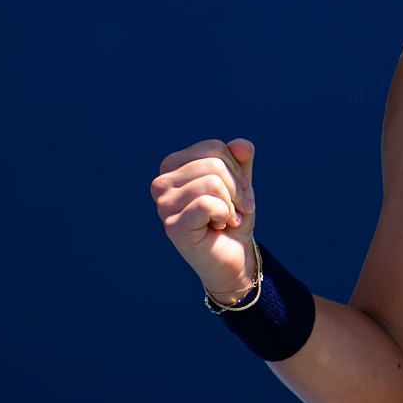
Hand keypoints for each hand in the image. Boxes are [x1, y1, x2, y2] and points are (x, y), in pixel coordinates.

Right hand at [153, 137, 257, 296]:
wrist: (233, 257)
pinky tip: (218, 226)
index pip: (214, 148)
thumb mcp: (239, 183)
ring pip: (212, 182)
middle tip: (235, 209)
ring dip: (231, 204)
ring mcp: (163, 205)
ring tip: (225, 219)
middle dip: (236, 188)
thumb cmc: (232, 218)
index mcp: (172, 166)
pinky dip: (224, 215)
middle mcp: (161, 183)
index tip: (238, 193)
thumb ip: (240, 160)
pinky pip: (208, 203)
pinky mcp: (173, 226)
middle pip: (214, 163)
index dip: (236, 170)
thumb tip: (242, 144)